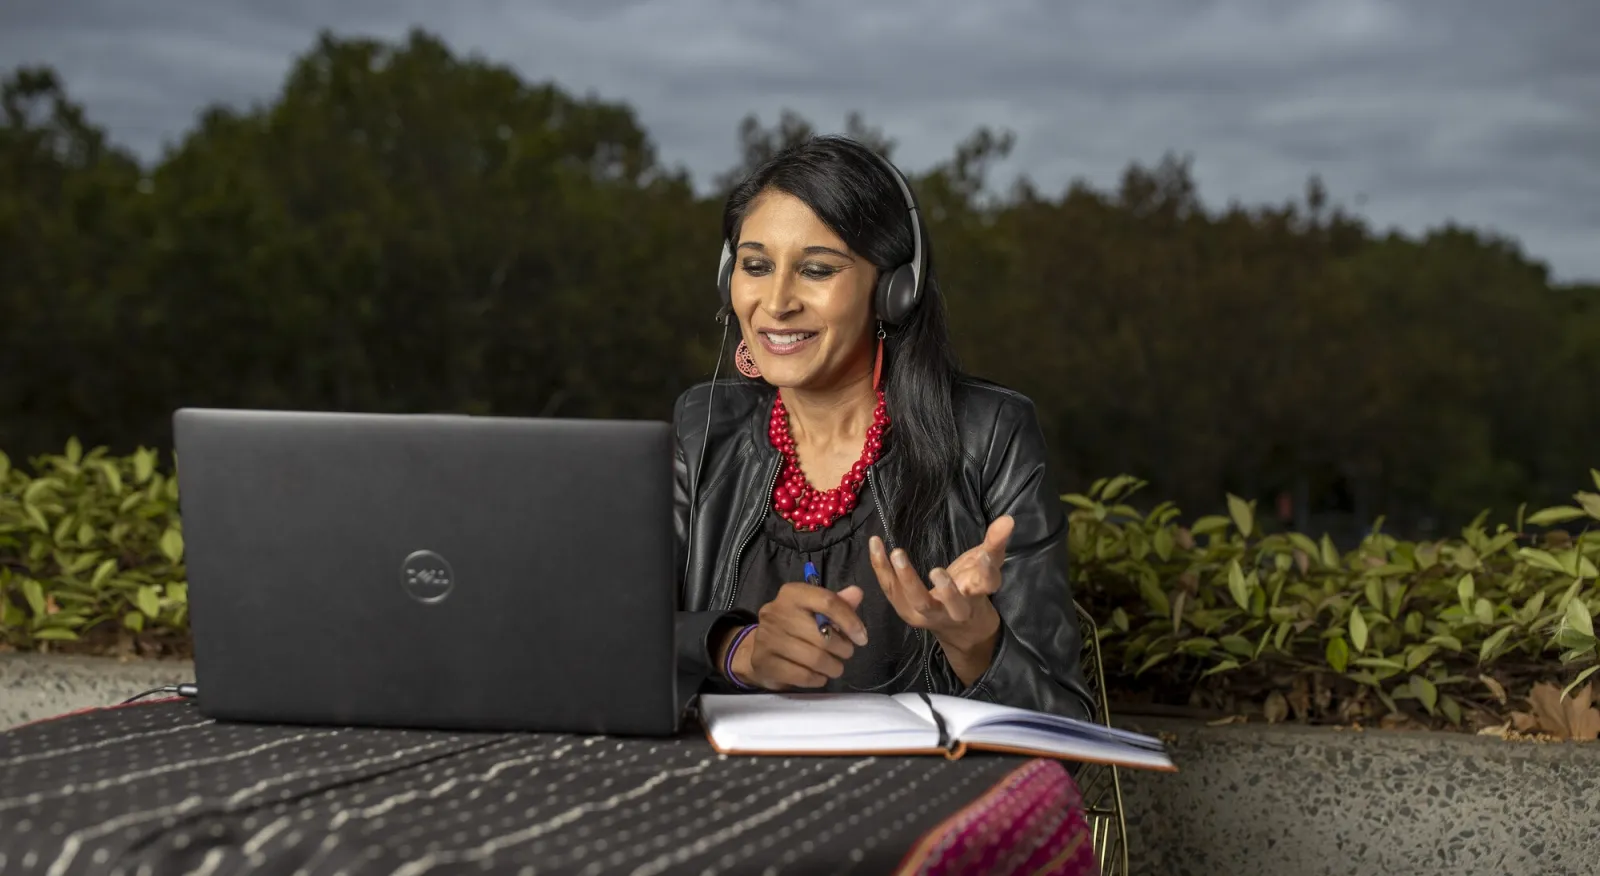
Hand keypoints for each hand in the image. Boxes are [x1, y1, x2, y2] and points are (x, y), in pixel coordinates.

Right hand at [722, 583, 867, 689]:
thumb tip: (857, 593)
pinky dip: (818, 679)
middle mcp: (776, 612)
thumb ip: (838, 603)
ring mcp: (767, 638)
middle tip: (845, 653)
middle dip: (843, 649)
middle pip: (823, 635)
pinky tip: (820, 676)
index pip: (827, 601)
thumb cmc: (794, 627)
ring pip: (815, 658)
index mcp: (792, 594)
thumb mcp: (814, 610)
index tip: (861, 637)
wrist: (759, 649)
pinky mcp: (764, 662)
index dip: (850, 621)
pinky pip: (802, 675)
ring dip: (833, 667)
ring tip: (835, 667)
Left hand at [869, 516, 1013, 679]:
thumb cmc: (974, 589)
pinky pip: (891, 589)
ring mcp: (927, 613)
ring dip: (905, 578)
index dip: (986, 574)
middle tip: (936, 570)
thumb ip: (996, 543)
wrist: (961, 628)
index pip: (986, 586)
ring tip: (897, 553)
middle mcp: (953, 611)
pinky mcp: (906, 609)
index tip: (984, 558)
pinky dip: (881, 568)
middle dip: (945, 589)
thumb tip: (1008, 519)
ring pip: (916, 600)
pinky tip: (875, 544)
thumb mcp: (988, 566)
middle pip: (950, 605)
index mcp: (977, 597)